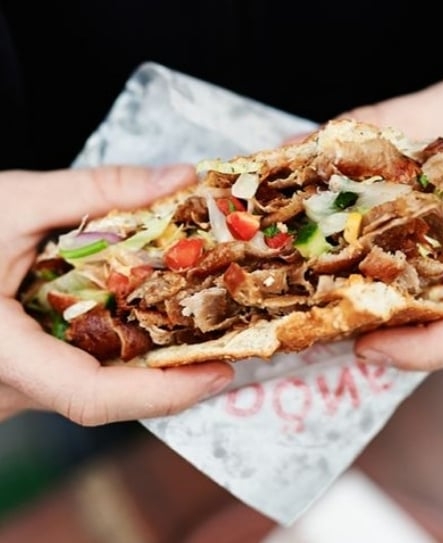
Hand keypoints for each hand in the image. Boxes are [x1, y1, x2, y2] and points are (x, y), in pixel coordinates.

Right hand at [0, 165, 232, 423]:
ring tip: (199, 340)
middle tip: (223, 353)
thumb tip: (179, 178)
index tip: (218, 376)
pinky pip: (78, 376)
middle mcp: (5, 386)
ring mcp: (11, 387)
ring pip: (94, 391)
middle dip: (170, 382)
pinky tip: (150, 329)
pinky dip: (121, 358)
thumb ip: (97, 189)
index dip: (162, 394)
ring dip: (150, 370)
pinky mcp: (18, 375)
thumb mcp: (10, 200)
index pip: (90, 396)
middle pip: (105, 399)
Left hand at [346, 52, 442, 369]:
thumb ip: (399, 120)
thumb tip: (308, 145)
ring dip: (377, 303)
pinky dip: (379, 266)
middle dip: (387, 330)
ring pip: (432, 301)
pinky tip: (342, 253)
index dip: (430, 348)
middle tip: (328, 324)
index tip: (368, 348)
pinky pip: (422, 266)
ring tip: (325, 296)